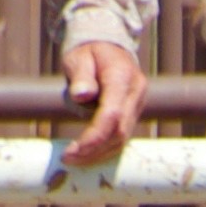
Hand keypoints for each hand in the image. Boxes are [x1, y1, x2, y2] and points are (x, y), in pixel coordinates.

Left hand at [56, 38, 143, 169]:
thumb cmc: (89, 52)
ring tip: (73, 159)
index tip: (71, 150)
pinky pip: (121, 137)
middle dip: (93, 151)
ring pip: (122, 139)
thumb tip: (81, 95)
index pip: (112, 114)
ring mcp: (137, 104)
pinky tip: (86, 155)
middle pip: (119, 132)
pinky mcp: (133, 114)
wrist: (108, 47)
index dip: (93, 137)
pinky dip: (104, 149)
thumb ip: (81, 76)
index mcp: (122, 76)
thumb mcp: (79, 58)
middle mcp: (135, 92)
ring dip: (98, 154)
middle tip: (68, 159)